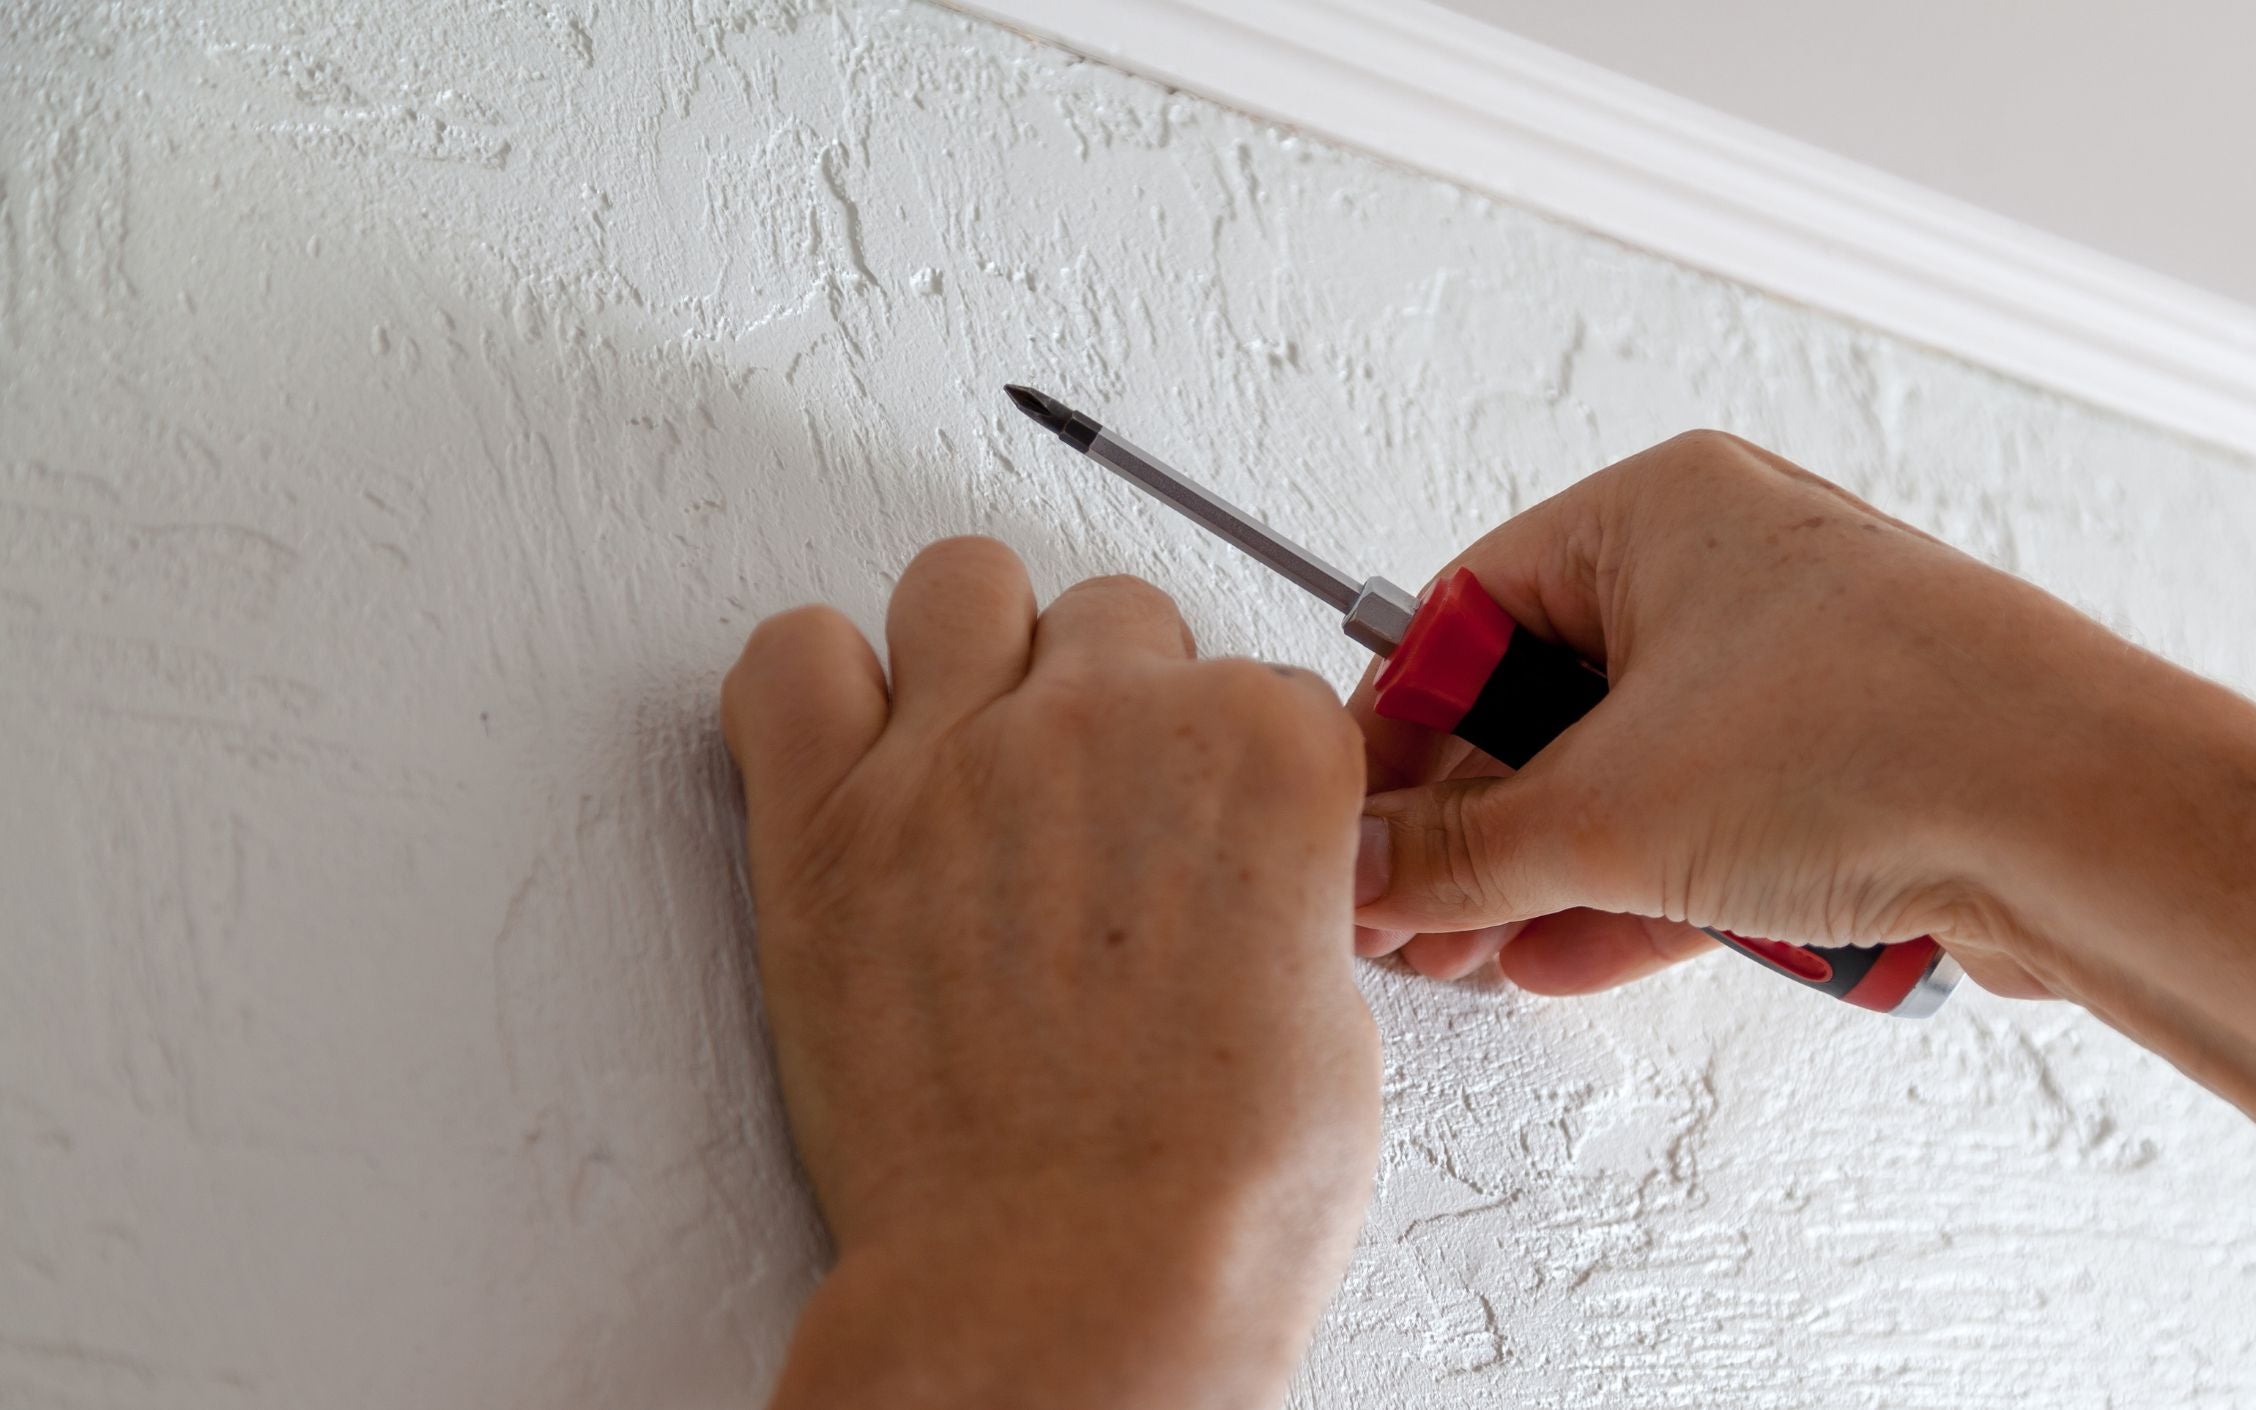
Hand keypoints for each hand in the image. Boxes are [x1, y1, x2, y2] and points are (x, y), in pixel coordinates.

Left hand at [725, 539, 1378, 1409]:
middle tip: (1097, 810)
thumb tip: (1246, 879)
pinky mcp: (826, 823)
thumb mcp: (1333, 1015)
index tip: (1204, 833)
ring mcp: (959, 756)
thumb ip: (1285, 892)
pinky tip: (857, 758)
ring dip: (977, 651)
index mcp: (1265, 752)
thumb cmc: (1215, 1196)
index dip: (1227, 767)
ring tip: (978, 753)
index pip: (1255, 679)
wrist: (1076, 1291)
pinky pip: (790, 656)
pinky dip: (817, 685)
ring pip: (960, 583)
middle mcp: (1114, 721)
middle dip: (1113, 696)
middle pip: (1115, 615)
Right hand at [1348, 430, 2212, 1000]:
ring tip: (1479, 951)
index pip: (1467, 606)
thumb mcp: (1612, 812)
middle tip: (1408, 908)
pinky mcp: (1860, 762)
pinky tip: (1574, 956)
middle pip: (1549, 698)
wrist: (2092, 818)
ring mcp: (1807, 669)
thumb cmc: (1890, 738)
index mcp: (1662, 511)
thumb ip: (1459, 851)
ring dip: (1553, 870)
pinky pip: (1718, 819)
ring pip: (1636, 770)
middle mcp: (1737, 570)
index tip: (1355, 823)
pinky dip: (1647, 885)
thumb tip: (1362, 866)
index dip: (1397, 730)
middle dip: (1477, 822)